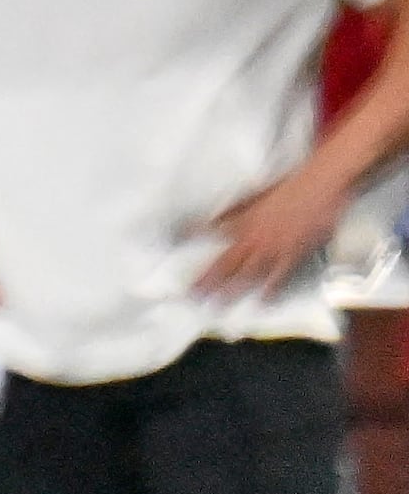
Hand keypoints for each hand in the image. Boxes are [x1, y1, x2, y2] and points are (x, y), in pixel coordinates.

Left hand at [199, 164, 349, 300]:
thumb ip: (232, 210)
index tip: (174, 247)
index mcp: (242, 221)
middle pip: (223, 263)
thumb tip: (212, 221)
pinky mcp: (292, 254)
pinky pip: (279, 276)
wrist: (318, 187)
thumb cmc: (288, 189)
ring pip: (246, 274)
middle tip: (190, 295)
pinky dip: (270, 290)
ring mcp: (272, 249)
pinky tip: (262, 302)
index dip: (189, 237)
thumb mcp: (253, 195)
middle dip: (205, 280)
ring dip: (230, 291)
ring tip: (215, 306)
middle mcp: (253, 238)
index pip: (208, 231)